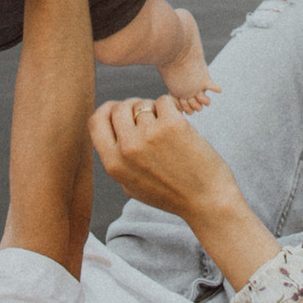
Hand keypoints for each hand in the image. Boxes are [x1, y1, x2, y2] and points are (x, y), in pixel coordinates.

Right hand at [90, 90, 231, 224]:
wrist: (206, 201)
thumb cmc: (171, 193)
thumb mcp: (131, 184)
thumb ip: (117, 159)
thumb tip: (110, 125)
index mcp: (113, 164)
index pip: (95, 122)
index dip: (107, 111)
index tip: (120, 111)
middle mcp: (127, 148)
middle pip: (118, 108)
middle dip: (132, 107)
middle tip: (149, 116)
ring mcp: (148, 135)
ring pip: (143, 104)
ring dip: (155, 111)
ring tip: (168, 131)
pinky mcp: (172, 125)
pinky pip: (164, 101)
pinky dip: (172, 108)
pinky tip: (180, 126)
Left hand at [162, 56, 217, 114]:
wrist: (175, 52)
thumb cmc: (168, 59)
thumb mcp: (165, 71)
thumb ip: (168, 77)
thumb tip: (166, 77)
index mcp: (176, 93)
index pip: (184, 109)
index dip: (186, 107)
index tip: (185, 99)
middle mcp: (187, 94)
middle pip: (196, 109)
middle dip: (196, 106)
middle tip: (196, 98)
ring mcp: (197, 88)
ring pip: (206, 102)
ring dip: (206, 100)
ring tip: (204, 93)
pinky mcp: (204, 80)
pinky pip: (214, 87)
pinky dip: (216, 88)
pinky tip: (216, 87)